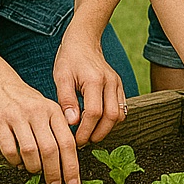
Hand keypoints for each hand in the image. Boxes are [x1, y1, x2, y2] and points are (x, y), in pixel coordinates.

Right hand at [0, 76, 80, 183]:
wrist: (1, 86)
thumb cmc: (30, 105)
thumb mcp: (49, 111)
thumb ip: (59, 132)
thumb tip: (67, 164)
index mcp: (54, 111)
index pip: (68, 142)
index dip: (72, 165)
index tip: (73, 183)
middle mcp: (38, 113)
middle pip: (50, 149)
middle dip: (54, 172)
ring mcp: (17, 117)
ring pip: (30, 151)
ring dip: (34, 167)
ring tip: (36, 172)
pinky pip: (9, 149)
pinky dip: (15, 162)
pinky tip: (18, 164)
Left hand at [54, 27, 126, 146]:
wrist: (84, 41)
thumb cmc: (69, 59)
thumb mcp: (61, 78)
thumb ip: (67, 100)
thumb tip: (72, 123)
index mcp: (95, 80)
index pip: (95, 113)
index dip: (86, 130)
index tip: (76, 141)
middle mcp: (111, 82)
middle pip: (112, 117)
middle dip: (98, 133)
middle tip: (84, 142)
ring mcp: (117, 84)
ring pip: (120, 114)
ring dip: (107, 129)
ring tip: (90, 134)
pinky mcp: (119, 86)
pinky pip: (122, 108)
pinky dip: (111, 120)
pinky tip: (97, 124)